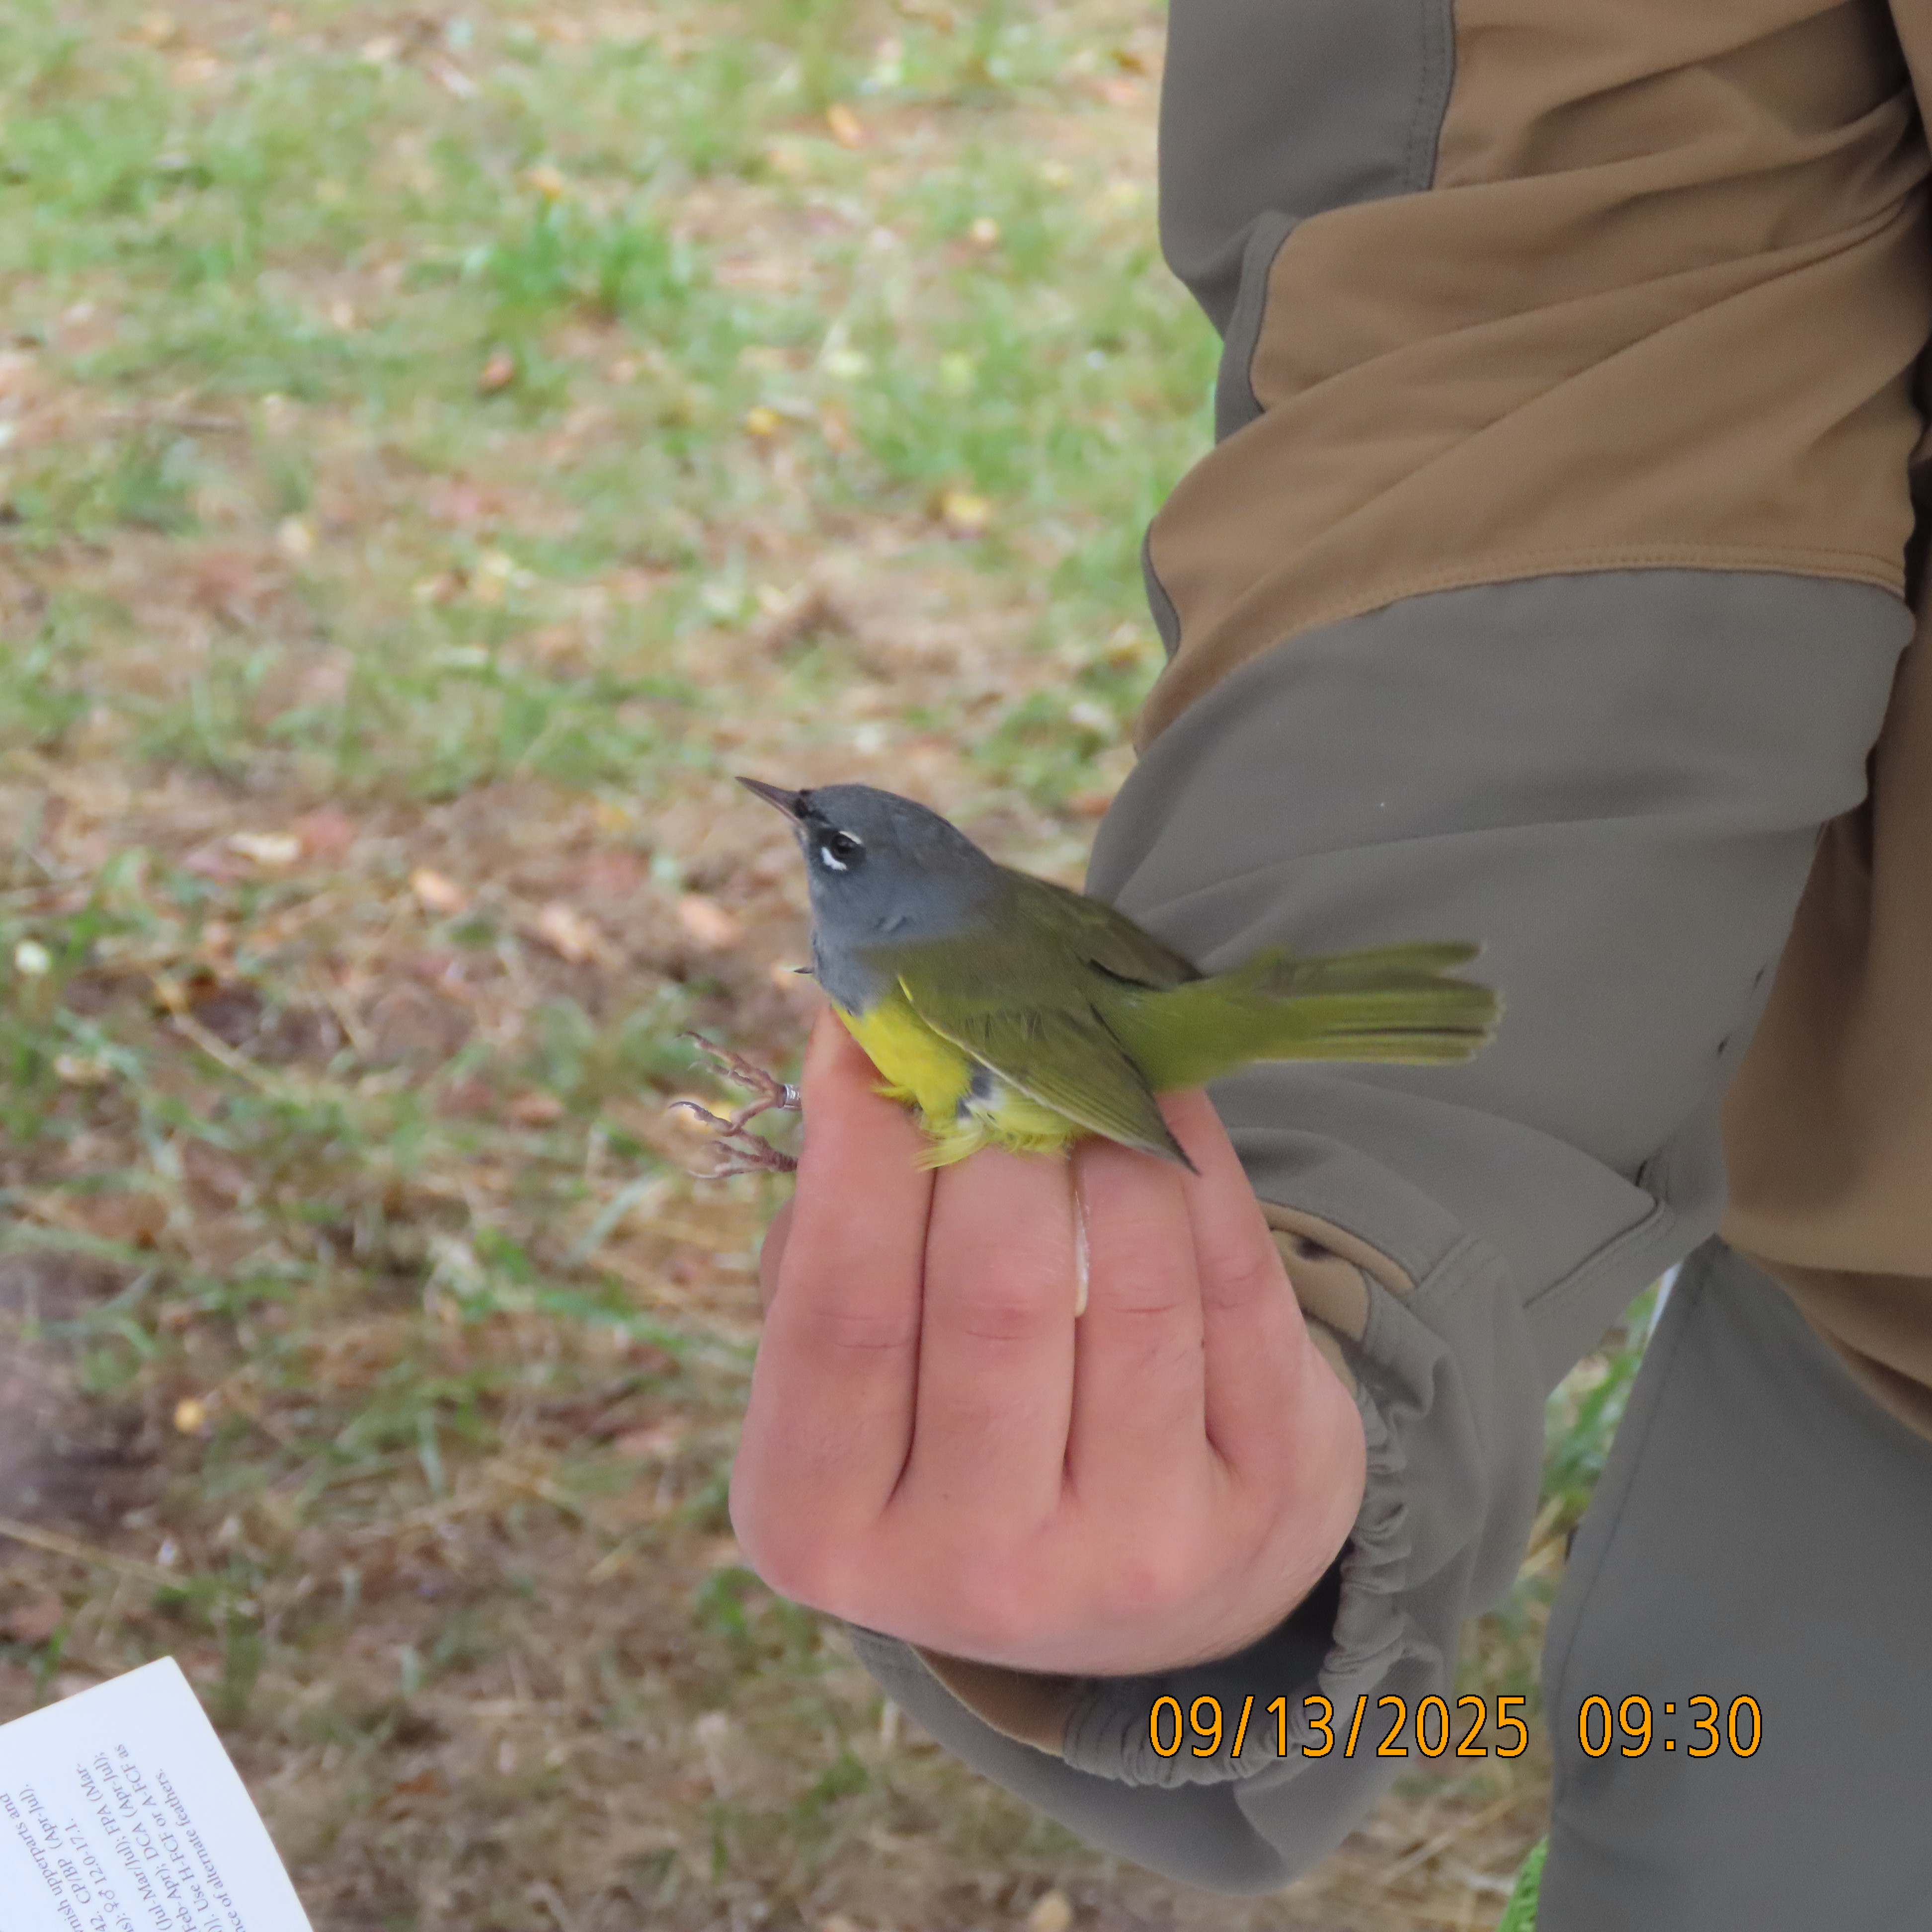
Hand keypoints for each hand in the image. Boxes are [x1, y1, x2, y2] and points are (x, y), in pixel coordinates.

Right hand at [730, 1008, 1367, 1677]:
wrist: (1138, 1577)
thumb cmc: (954, 1430)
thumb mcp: (859, 1382)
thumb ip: (835, 1241)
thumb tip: (868, 1046)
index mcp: (825, 1532)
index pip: (840, 1314)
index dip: (856, 1153)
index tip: (866, 1023)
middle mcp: (976, 1572)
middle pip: (994, 1293)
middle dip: (997, 1126)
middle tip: (995, 1027)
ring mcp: (1136, 1553)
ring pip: (1135, 1280)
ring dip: (1111, 1134)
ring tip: (1084, 1061)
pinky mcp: (1264, 1503)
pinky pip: (1239, 1288)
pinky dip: (1201, 1169)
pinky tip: (1167, 1101)